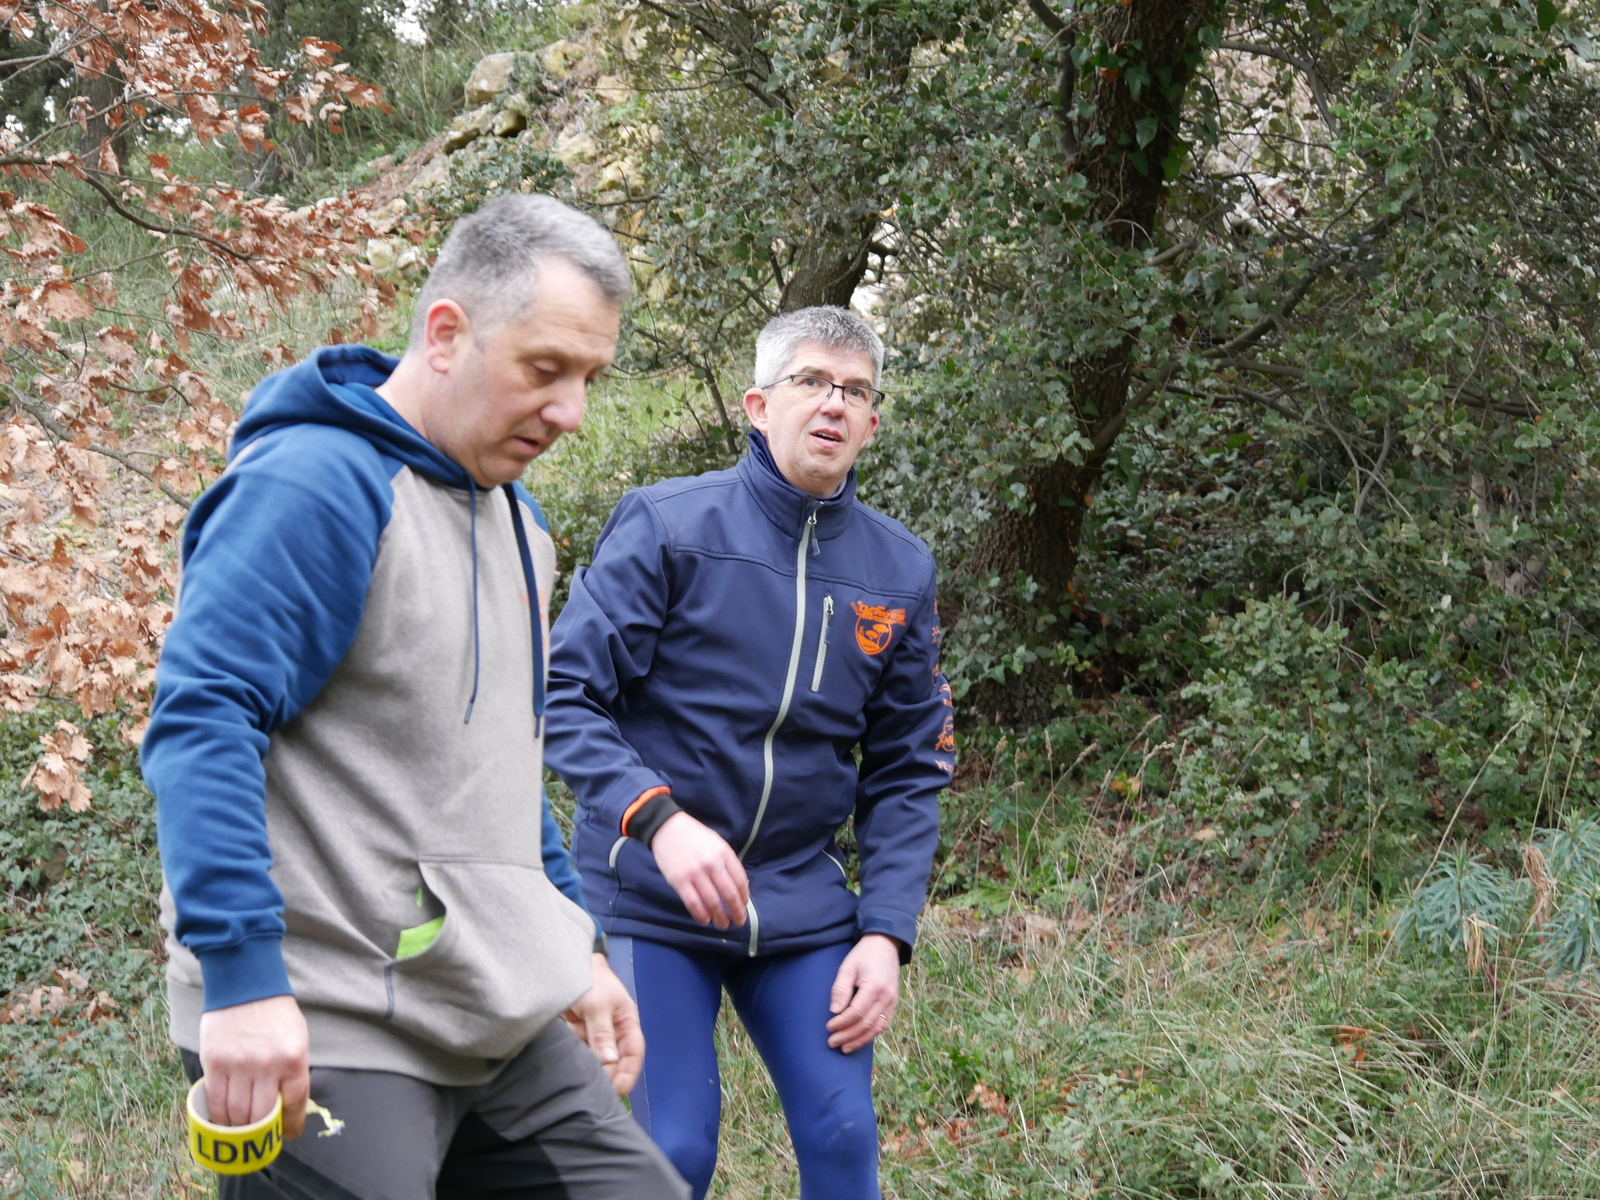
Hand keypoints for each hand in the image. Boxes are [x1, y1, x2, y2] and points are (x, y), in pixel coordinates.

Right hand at [198, 994, 309, 1136]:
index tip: (287, 1134)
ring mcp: (239, 1065)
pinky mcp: (215, 1063)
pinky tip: (222, 1120)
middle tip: (260, 1135)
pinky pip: (215, 1102)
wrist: (245, 984)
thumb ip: (292, 1071)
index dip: (291, 1125)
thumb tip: (286, 1106)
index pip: (295, 1104)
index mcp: (294, 1058)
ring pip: (237, 1113)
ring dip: (239, 1127)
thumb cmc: (275, 1012)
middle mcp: (268, 1065)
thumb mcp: (297, 1038)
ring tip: (240, 1128)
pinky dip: (219, 1117)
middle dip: (262, 1131)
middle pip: (262, 1116)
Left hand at [564, 954, 644, 1095]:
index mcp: (627, 1022)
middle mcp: (615, 1030)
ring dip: (596, 1071)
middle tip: (597, 1093)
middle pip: (617, 1059)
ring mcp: (598, 1032)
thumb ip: (602, 1034)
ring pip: (601, 1058)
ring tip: (585, 1087)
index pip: (633, 1052)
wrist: (568, 964)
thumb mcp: (598, 1006)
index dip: (629, 1073)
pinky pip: (585, 1052)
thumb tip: (609, 1061)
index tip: (618, 1091)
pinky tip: (575, 1072)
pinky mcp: (582, 1032)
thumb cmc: (591, 980)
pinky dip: (582, 1062)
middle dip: (610, 1076)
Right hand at [650, 812, 748, 928]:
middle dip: (736, 912)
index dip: (744, 898)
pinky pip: (693, 903)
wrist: (667, 827)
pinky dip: (701, 915)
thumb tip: (739, 886)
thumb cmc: (694, 836)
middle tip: (738, 922)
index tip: (743, 907)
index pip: (740, 881)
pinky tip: (705, 920)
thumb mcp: (717, 843)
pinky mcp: (679, 881)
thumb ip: (728, 862)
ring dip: (720, 917)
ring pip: (712, 902)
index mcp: (724, 854)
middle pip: (729, 894)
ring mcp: (695, 873)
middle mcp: (712, 864)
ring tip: (722, 925)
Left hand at [826, 934, 900, 1053]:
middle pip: (866, 1024)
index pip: (856, 1012)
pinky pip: (884, 1024)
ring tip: (844, 1048)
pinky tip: (860, 1039)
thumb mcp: (847, 966)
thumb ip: (841, 989)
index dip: (841, 1023)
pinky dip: (871, 1034)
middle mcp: (886, 997)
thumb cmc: (863, 955)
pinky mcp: (894, 1004)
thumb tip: (834, 1011)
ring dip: (859, 1040)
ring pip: (876, 1028)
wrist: (885, 945)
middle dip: (847, 1036)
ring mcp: (892, 1002)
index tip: (828, 1027)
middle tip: (832, 1042)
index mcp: (874, 986)